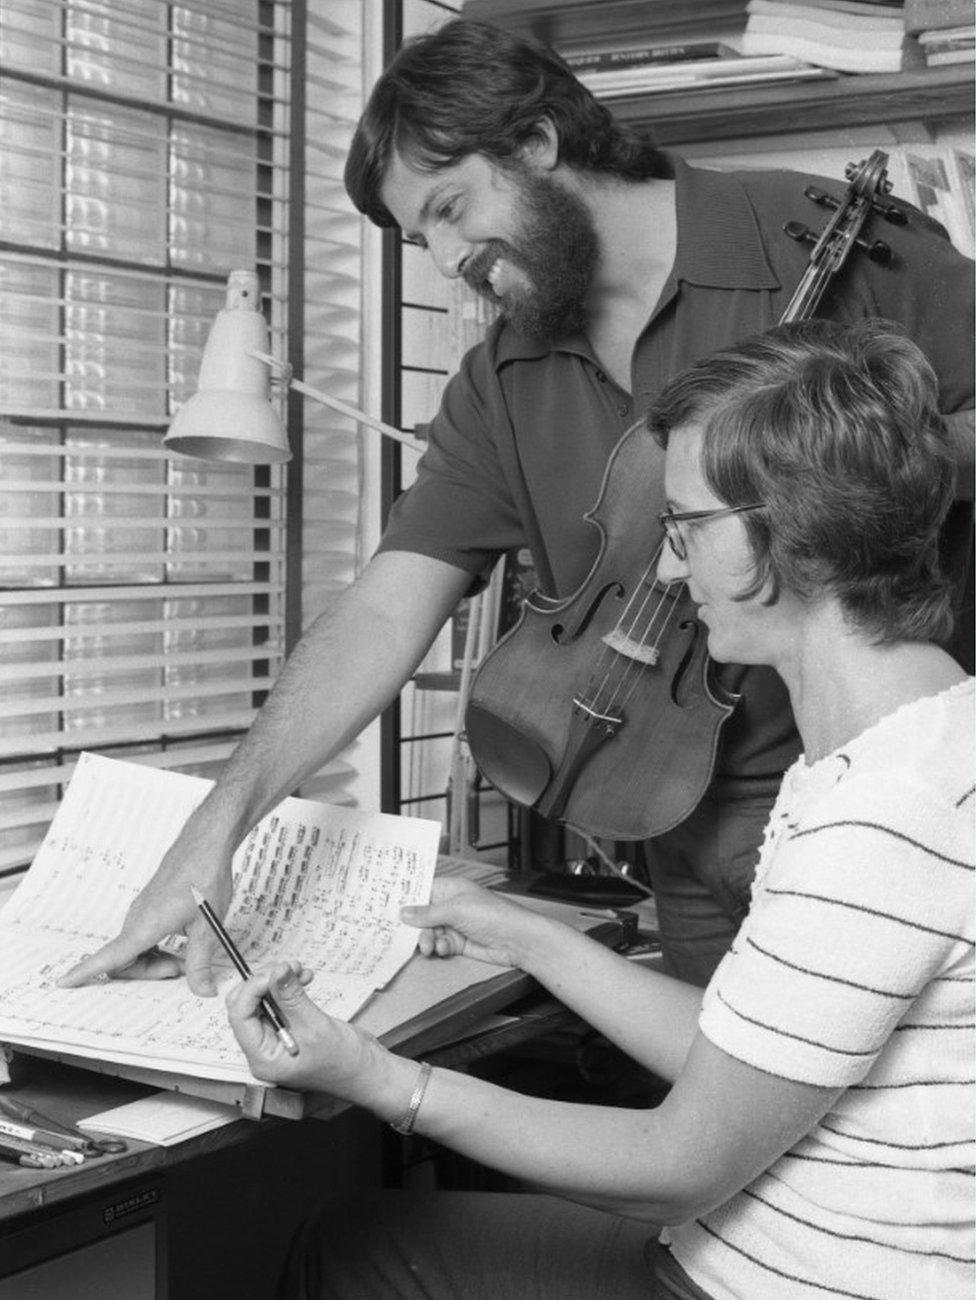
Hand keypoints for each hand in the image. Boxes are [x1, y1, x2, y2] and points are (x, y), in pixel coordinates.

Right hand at [58, 816, 232, 994]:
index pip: (109, 957)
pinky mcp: (150, 906)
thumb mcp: (207, 926)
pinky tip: (181, 942)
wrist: (205, 843)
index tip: (63, 982)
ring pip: (134, 948)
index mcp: (145, 925)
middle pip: (124, 960)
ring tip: (186, 958)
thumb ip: (200, 962)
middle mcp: (137, 918)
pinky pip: (141, 935)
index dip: (84, 972)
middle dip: (149, 972)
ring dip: (155, 960)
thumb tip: (202, 990)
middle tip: (182, 970)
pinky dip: (156, 947)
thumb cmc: (204, 877)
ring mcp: (142, 911)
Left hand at [225, 961, 386, 1097]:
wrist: (368, 1071)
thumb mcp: (317, 1028)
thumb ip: (292, 998)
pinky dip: (289, 985)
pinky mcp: (291, 1026)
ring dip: (279, 979)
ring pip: (264, 999)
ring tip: (299, 970)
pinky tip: (304, 978)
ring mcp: (277, 1036)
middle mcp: (265, 1048)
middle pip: (247, 1005)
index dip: (253, 988)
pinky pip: (280, 1000)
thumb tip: (276, 972)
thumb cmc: (345, 1064)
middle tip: (286, 967)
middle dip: (265, 981)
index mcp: (263, 1058)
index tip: (274, 971)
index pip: (240, 1016)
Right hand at [401, 877, 545, 968]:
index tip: (390, 910)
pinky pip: (440, 944)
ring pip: (429, 932)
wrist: (516, 940)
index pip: (422, 891)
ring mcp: (455, 924)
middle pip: (422, 915)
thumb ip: (428, 913)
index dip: (407, 900)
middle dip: (416, 927)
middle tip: (411, 937)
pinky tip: (445, 948)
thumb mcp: (456, 909)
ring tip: (430, 946)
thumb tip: (404, 913)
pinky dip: (439, 948)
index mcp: (450, 888)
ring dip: (427, 940)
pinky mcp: (459, 942)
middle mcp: (451, 905)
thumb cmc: (493, 914)